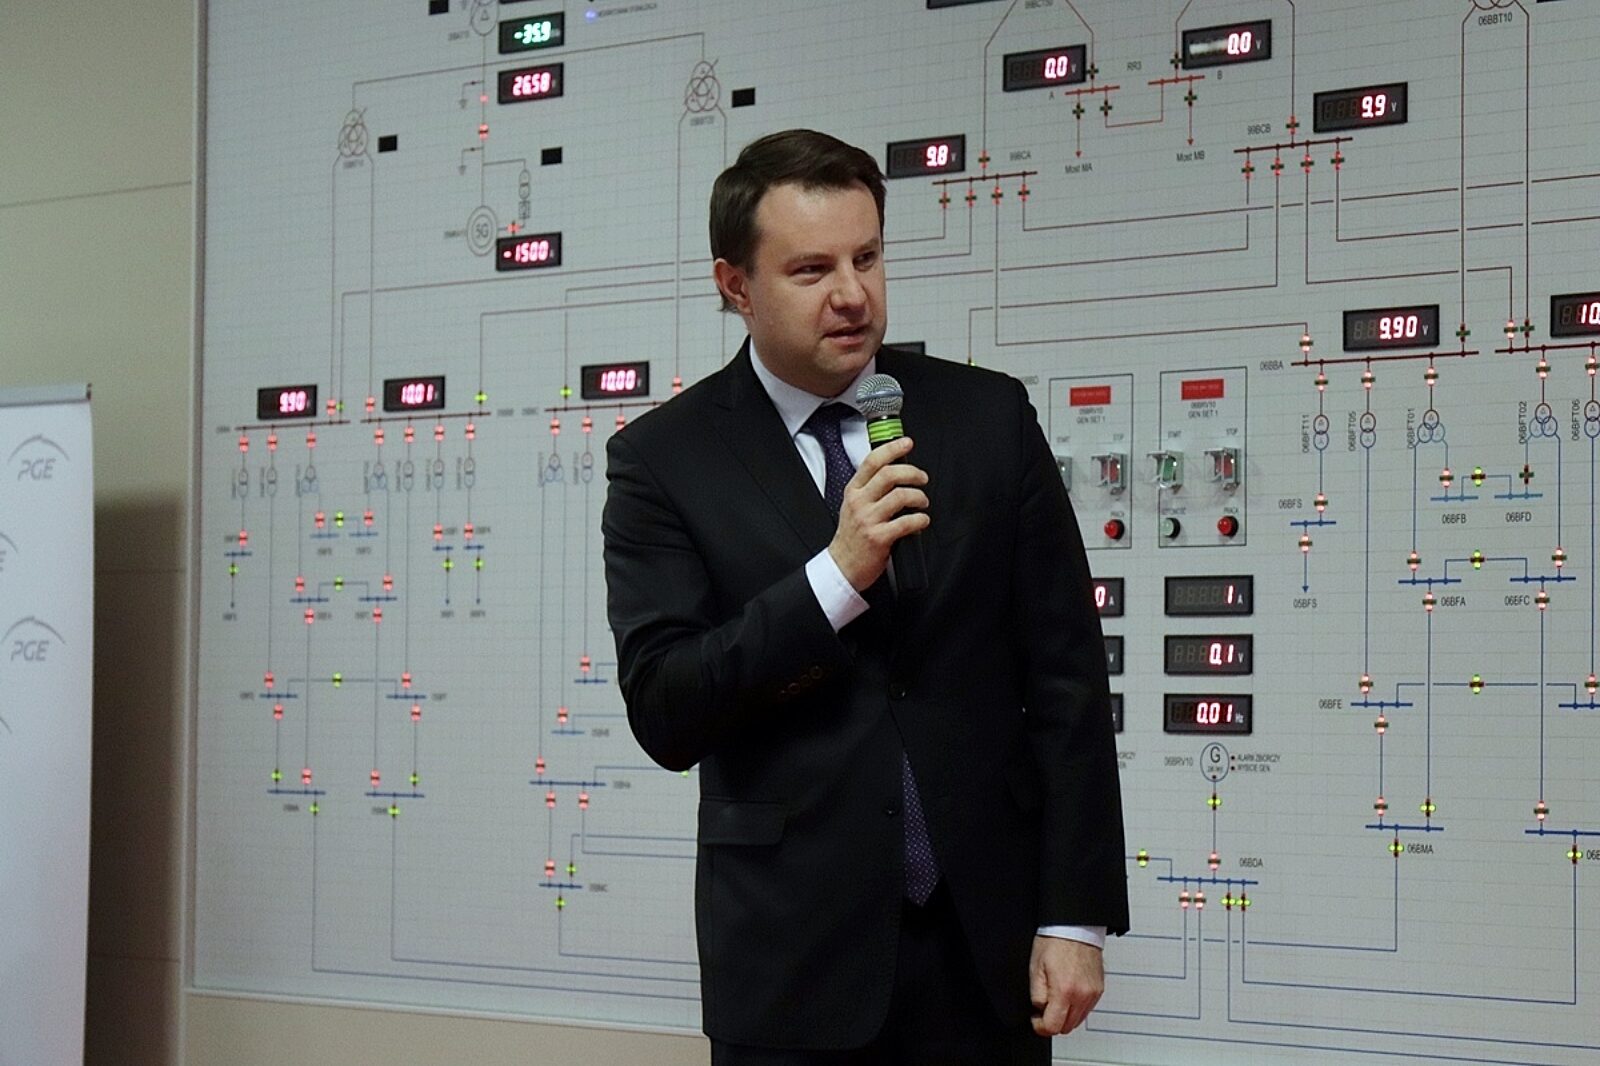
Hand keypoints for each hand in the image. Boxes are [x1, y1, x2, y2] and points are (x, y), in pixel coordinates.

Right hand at [826, 436, 929, 590]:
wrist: (843, 566)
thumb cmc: (852, 537)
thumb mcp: (853, 506)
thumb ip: (869, 489)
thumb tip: (896, 472)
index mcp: (853, 491)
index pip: (872, 461)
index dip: (892, 448)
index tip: (907, 443)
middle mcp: (859, 502)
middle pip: (890, 474)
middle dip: (913, 472)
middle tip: (922, 478)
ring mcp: (868, 520)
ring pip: (901, 496)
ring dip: (919, 497)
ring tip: (922, 502)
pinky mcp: (879, 537)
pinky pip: (907, 522)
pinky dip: (921, 519)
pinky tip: (922, 521)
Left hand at [1029, 935, 1103, 1036]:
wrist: (1075, 927)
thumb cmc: (1055, 942)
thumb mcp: (1035, 968)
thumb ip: (1037, 995)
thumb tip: (1039, 1011)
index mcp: (1065, 990)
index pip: (1053, 1027)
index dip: (1039, 1026)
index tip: (1035, 1018)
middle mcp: (1082, 995)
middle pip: (1066, 1028)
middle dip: (1052, 1021)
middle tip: (1043, 1007)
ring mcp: (1093, 993)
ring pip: (1077, 1020)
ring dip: (1065, 1015)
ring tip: (1055, 997)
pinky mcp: (1099, 990)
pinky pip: (1086, 1009)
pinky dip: (1076, 1007)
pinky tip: (1067, 992)